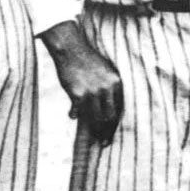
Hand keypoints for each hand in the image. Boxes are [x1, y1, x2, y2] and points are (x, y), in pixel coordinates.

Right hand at [40, 20, 123, 144]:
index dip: (115, 124)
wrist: (70, 47)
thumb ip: (108, 88)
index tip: (112, 134)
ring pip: (94, 118)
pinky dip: (74, 114)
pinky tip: (72, 115)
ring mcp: (92, 92)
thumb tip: (108, 109)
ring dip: (92, 128)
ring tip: (91, 136)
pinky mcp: (77, 94)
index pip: (119, 109)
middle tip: (104, 142)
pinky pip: (77, 112)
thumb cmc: (87, 59)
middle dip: (106, 132)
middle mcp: (106, 89)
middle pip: (109, 117)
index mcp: (116, 82)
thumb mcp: (105, 71)